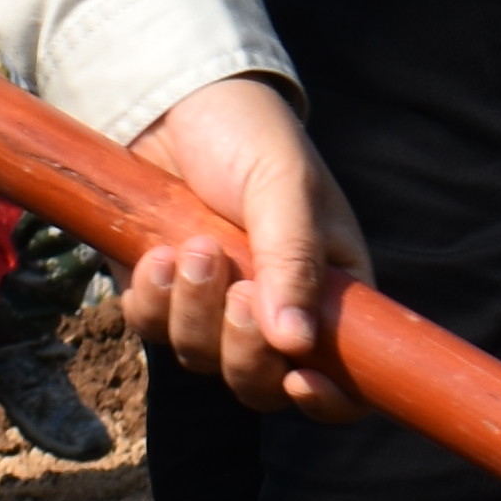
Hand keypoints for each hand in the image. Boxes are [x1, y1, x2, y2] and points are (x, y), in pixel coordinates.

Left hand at [126, 72, 368, 417]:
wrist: (173, 102)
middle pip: (264, 383)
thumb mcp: (284, 186)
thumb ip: (292, 262)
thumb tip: (296, 347)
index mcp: (331, 290)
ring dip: (193, 312)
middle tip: (237, 290)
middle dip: (244, 350)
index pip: (347, 374)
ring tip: (192, 248)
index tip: (302, 380)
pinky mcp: (161, 297)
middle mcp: (276, 312)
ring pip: (203, 361)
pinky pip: (152, 331)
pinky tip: (156, 253)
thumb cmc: (250, 136)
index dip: (331, 399)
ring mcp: (214, 309)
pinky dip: (152, 301)